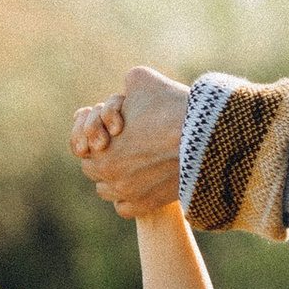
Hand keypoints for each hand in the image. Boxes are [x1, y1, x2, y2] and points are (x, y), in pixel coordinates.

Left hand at [72, 64, 189, 218]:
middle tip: (124, 143)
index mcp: (99, 148)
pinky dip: (129, 197)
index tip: (114, 129)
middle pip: (93, 169)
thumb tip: (124, 91)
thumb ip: (124, 84)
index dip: (95, 134)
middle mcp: (109, 175)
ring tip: (133, 163)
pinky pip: (124, 208)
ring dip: (114, 177)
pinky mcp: (147, 205)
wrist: (206, 138)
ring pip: (107, 190)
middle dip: (104, 155)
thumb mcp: (142, 80)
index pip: (82, 146)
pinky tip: (142, 182)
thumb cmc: (172, 107)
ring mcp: (128, 193)